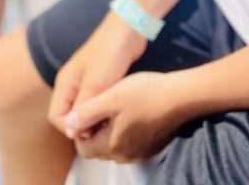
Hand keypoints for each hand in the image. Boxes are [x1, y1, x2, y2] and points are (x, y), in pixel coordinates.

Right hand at [47, 13, 146, 133]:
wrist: (129, 28)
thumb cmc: (110, 53)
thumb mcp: (95, 84)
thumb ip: (82, 108)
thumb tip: (72, 132)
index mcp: (65, 83)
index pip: (56, 116)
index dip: (71, 127)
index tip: (91, 129)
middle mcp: (73, 83)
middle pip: (70, 114)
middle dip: (84, 124)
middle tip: (103, 127)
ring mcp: (87, 81)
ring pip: (85, 108)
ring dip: (95, 117)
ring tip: (111, 120)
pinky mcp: (102, 79)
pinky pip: (97, 101)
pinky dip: (103, 108)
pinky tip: (116, 110)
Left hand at [66, 72, 185, 162]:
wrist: (181, 96)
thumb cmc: (144, 93)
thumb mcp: (110, 96)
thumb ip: (86, 112)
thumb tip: (67, 124)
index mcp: (111, 146)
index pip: (83, 147)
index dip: (80, 129)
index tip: (87, 109)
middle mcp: (125, 156)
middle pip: (99, 148)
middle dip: (94, 131)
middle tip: (100, 105)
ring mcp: (141, 153)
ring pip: (115, 146)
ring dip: (110, 131)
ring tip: (116, 106)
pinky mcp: (153, 147)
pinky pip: (131, 143)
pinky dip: (126, 132)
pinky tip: (133, 112)